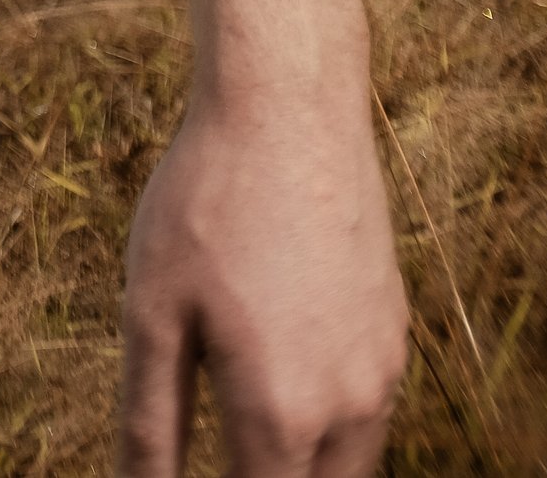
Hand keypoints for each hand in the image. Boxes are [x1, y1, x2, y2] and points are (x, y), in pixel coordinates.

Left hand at [120, 69, 407, 473]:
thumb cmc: (209, 201)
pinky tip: (288, 383)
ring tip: (247, 439)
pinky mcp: (395, 330)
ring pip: (349, 465)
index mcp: (280, 415)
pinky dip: (332, 426)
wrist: (290, 106)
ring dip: (301, 466)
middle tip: (222, 454)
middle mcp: (347, 408)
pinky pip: (369, 412)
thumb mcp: (153, 312)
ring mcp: (382, 370)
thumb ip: (150, 422)